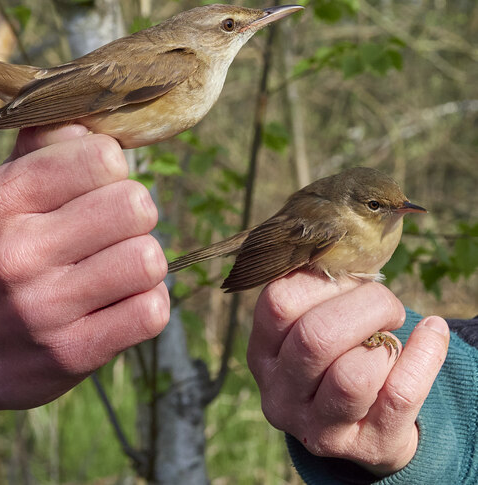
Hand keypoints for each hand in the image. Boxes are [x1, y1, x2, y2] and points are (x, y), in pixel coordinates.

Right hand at [0, 125, 169, 413]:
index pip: (101, 156)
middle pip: (135, 204)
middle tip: (113, 230)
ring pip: (149, 259)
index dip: (111, 168)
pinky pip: (152, 312)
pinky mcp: (73, 353)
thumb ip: (40, 150)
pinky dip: (146, 304)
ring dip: (142, 261)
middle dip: (133, 214)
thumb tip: (90, 113)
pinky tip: (120, 303)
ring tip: (116, 267)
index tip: (96, 187)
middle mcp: (19, 251)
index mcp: (1, 199)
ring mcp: (46, 307)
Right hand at [247, 271, 448, 475]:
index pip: (277, 303)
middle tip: (386, 304)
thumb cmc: (338, 360)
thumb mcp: (310, 330)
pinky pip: (400, 395)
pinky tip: (433, 335)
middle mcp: (281, 393)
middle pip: (316, 337)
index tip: (350, 280)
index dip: (321, 281)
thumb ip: (318, 296)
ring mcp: (319, 426)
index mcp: (262, 355)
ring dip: (385, 340)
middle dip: (366, 306)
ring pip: (352, 376)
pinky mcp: (365, 446)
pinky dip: (424, 356)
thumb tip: (350, 249)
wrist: (364, 429)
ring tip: (394, 332)